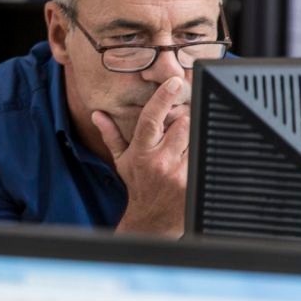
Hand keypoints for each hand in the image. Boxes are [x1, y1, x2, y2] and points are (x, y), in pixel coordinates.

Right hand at [92, 76, 190, 237]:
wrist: (152, 220)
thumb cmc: (138, 185)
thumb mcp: (122, 161)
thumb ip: (112, 135)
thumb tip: (98, 115)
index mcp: (141, 152)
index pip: (151, 118)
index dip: (163, 97)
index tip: (174, 81)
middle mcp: (159, 161)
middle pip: (182, 123)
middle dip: (184, 121)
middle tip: (181, 128)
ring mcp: (178, 173)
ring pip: (196, 136)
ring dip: (194, 137)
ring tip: (185, 147)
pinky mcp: (193, 182)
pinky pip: (203, 154)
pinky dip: (202, 151)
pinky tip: (195, 157)